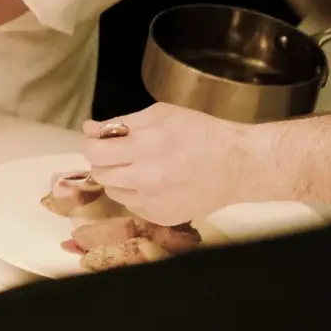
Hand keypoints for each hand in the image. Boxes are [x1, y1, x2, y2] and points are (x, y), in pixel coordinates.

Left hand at [80, 103, 256, 224]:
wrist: (240, 165)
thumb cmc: (202, 133)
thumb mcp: (162, 114)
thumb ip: (121, 122)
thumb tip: (89, 129)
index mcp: (144, 147)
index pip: (94, 152)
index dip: (91, 144)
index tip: (98, 140)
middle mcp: (145, 178)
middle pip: (100, 173)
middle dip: (104, 160)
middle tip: (121, 153)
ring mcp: (154, 201)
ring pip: (113, 191)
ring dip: (119, 177)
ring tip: (141, 167)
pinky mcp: (163, 217)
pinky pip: (131, 206)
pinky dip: (136, 194)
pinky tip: (155, 183)